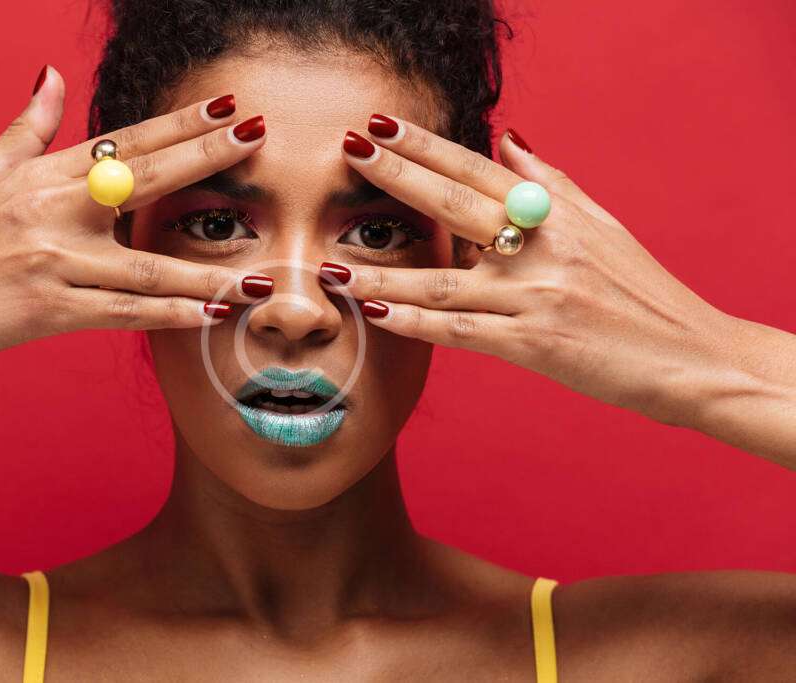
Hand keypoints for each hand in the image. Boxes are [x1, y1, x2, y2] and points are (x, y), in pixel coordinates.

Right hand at [0, 66, 270, 370]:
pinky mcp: (47, 309)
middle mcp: (53, 209)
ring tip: (262, 276)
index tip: (227, 108)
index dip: (180, 124)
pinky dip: (169, 315)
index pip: (125, 140)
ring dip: (208, 272)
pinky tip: (209, 316)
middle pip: (146, 178)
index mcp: (41, 173)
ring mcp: (52, 260)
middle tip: (261, 139)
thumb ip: (30, 126)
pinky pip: (123, 312)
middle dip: (208, 158)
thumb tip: (52, 75)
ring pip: (147, 266)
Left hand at [326, 118, 731, 425]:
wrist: (693, 359)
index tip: (381, 126)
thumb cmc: (643, 293)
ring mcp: (535, 296)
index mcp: (556, 213)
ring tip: (330, 267)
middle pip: (454, 205)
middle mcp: (542, 246)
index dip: (425, 146)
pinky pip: (459, 331)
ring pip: (441, 281)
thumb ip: (549, 184)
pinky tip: (376, 315)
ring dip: (381, 274)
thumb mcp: (602, 227)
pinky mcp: (533, 344)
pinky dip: (414, 324)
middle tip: (348, 152)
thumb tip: (506, 142)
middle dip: (395, 177)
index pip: (477, 168)